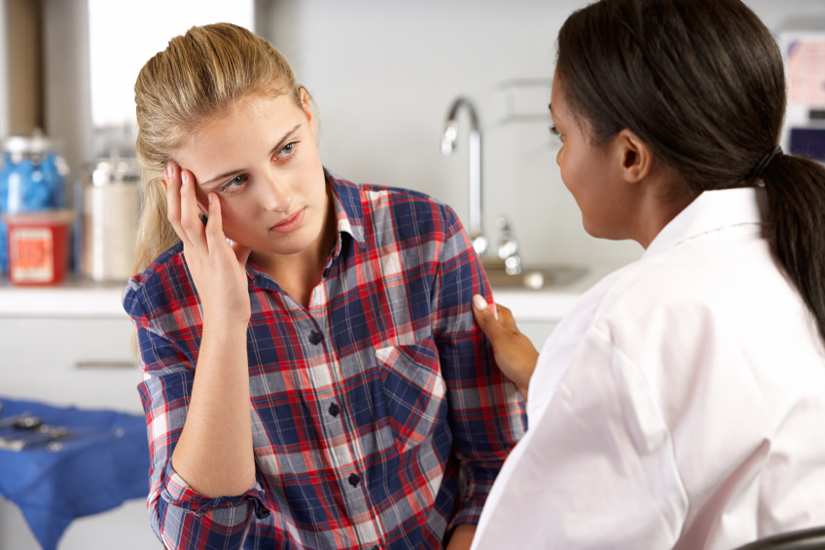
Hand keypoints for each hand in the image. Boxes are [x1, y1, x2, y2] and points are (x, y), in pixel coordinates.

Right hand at [164, 162, 251, 325]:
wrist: (227, 318)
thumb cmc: (229, 292)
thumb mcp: (231, 263)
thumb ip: (233, 246)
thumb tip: (241, 234)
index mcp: (193, 250)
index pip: (178, 217)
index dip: (174, 196)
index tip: (172, 175)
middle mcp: (193, 250)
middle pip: (175, 214)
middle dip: (173, 189)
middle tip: (171, 165)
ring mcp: (203, 255)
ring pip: (186, 220)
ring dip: (185, 196)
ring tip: (186, 173)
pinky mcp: (218, 260)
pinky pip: (212, 232)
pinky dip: (211, 213)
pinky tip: (213, 197)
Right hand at [472, 294, 538, 400]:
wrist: (536, 385)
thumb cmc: (522, 362)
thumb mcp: (500, 338)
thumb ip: (489, 321)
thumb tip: (478, 300)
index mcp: (511, 329)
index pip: (501, 311)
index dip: (489, 305)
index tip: (475, 303)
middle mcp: (513, 340)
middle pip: (499, 326)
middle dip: (485, 323)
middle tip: (469, 323)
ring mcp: (513, 354)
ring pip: (498, 343)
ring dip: (486, 342)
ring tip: (471, 343)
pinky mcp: (512, 368)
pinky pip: (498, 358)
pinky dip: (489, 358)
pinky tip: (482, 362)